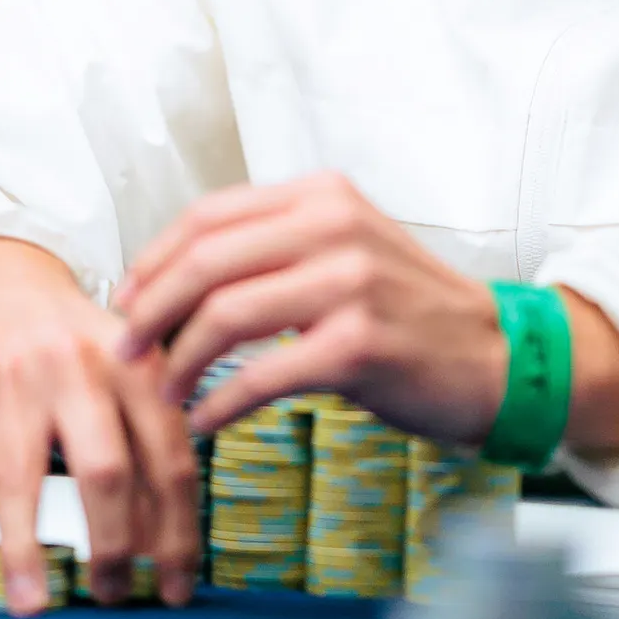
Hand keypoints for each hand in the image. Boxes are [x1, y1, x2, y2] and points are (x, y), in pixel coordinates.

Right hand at [0, 237, 199, 615]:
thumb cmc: (66, 330)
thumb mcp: (126, 358)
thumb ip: (148, 427)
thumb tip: (162, 532)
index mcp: (133, 364)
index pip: (170, 458)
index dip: (177, 532)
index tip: (175, 584)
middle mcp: (77, 372)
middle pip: (106, 471)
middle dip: (113, 546)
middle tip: (112, 594)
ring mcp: (13, 389)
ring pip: (21, 481)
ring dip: (27, 552)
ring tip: (34, 604)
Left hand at [114, 173, 618, 459]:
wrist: (493, 357)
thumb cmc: (405, 312)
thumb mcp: (343, 251)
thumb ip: (273, 250)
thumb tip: (172, 281)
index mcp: (323, 195)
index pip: (209, 214)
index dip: (154, 260)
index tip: (126, 303)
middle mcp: (336, 225)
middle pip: (207, 260)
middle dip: (151, 310)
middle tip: (125, 351)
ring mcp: (351, 282)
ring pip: (226, 314)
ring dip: (179, 361)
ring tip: (164, 393)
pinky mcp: (360, 342)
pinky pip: (263, 375)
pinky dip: (221, 404)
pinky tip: (206, 424)